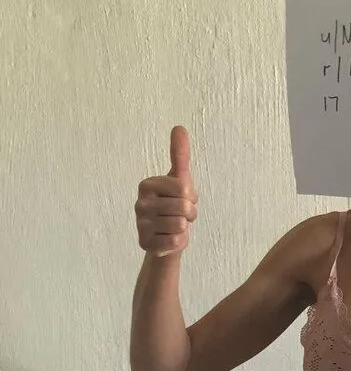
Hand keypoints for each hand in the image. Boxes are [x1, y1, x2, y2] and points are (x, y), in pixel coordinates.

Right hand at [134, 126, 197, 256]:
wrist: (165, 238)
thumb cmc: (173, 205)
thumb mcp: (179, 179)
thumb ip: (180, 155)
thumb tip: (179, 127)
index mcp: (147, 185)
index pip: (184, 188)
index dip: (191, 197)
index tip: (183, 199)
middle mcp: (140, 203)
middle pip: (183, 207)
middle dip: (189, 214)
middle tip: (180, 215)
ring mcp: (140, 224)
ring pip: (180, 226)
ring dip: (184, 229)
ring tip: (175, 226)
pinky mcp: (145, 243)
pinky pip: (175, 242)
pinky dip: (179, 243)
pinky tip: (170, 239)